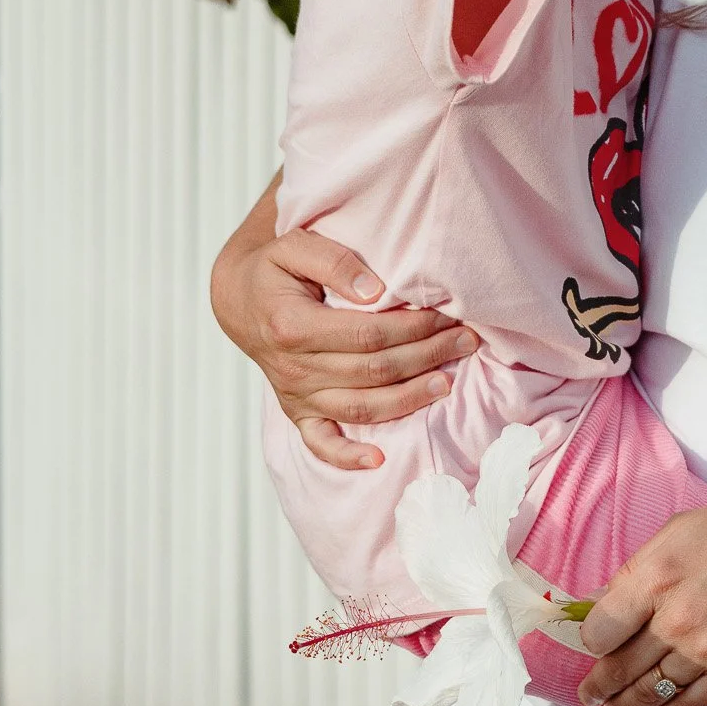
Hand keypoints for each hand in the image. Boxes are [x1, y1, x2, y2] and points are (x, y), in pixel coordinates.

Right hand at [210, 182, 477, 472]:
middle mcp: (293, 368)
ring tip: (448, 383)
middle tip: (466, 341)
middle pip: (373, 371)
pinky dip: (347, 457)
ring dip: (408, 399)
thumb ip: (334, 262)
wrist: (239, 300)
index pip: (367, 334)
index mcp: (292, 327)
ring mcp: (295, 395)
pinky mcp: (297, 412)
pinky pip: (320, 443)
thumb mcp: (295, 245)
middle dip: (426, 356)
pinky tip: (379, 460)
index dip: (412, 327)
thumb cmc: (275, 268)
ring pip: (360, 407)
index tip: (447, 315)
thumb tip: (376, 291)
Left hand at [577, 499, 706, 705]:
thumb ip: (641, 566)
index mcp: (656, 575)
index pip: (601, 628)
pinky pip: (689, 704)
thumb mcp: (683, 529)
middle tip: (589, 696)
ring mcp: (705, 650)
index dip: (591, 641)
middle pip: (621, 667)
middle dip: (599, 686)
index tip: (592, 646)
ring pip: (652, 691)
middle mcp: (676, 618)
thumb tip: (605, 600)